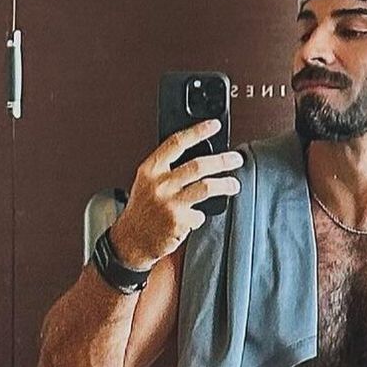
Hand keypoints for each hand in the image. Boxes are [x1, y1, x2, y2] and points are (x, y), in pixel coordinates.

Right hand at [109, 118, 243, 269]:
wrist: (130, 240)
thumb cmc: (141, 211)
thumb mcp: (146, 182)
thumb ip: (166, 169)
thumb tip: (199, 156)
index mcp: (150, 169)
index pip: (176, 143)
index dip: (198, 131)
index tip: (214, 126)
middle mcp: (160, 184)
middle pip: (198, 165)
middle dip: (222, 160)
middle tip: (235, 159)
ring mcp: (170, 203)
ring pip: (206, 187)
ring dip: (225, 185)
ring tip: (234, 184)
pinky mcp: (179, 221)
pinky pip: (200, 215)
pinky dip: (200, 216)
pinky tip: (194, 218)